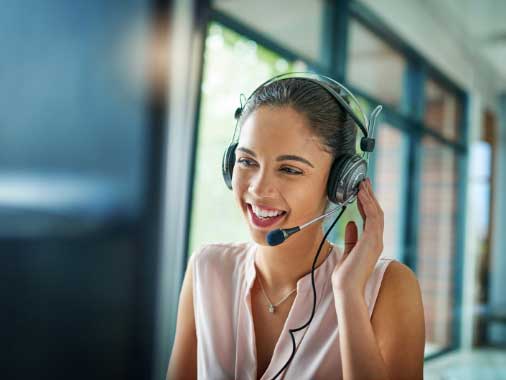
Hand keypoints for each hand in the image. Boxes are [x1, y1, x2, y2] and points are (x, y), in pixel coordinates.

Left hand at [331, 178, 383, 295]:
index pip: (371, 218)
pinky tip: (361, 195)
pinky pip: (373, 217)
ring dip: (369, 197)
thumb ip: (351, 236)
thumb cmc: (346, 274)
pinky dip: (367, 204)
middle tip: (364, 182)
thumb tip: (351, 222)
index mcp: (371, 242)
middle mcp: (376, 240)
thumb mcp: (348, 250)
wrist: (346, 288)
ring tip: (362, 184)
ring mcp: (376, 240)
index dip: (367, 203)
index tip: (362, 191)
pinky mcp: (372, 240)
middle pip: (376, 212)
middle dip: (370, 196)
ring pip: (376, 212)